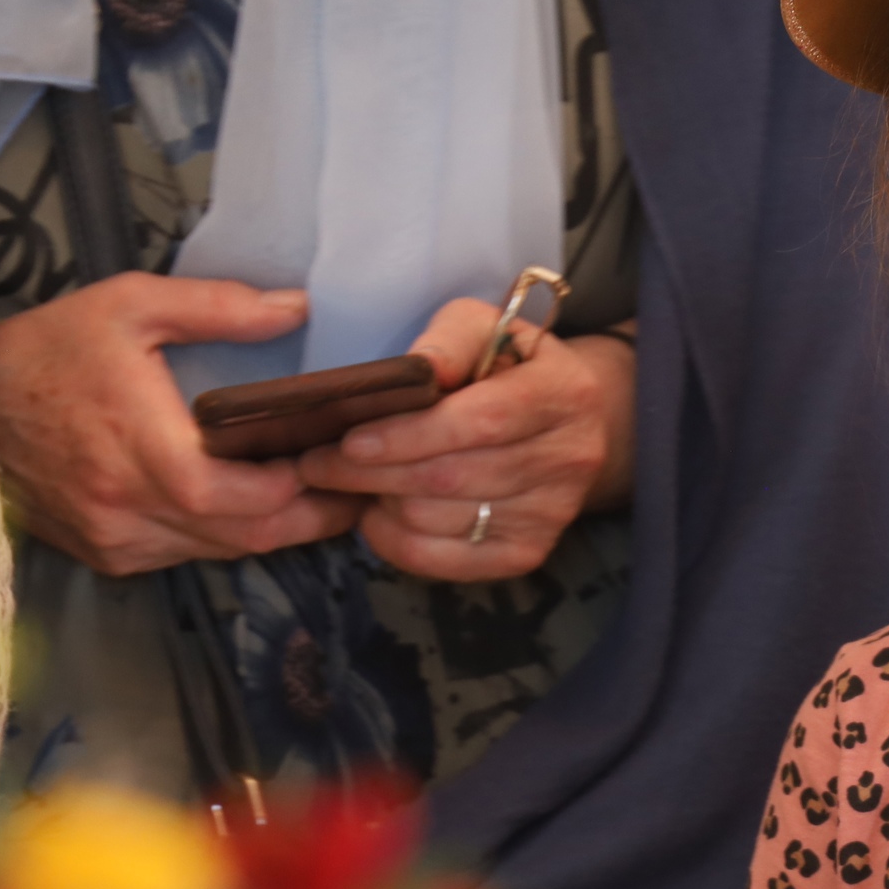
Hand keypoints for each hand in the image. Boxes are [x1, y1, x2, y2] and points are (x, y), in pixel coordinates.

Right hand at [0, 273, 367, 575]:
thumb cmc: (47, 349)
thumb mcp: (130, 304)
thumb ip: (218, 307)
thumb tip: (296, 309)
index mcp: (141, 450)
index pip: (242, 499)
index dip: (298, 488)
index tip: (334, 460)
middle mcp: (128, 508)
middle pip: (244, 535)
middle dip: (306, 517)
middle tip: (352, 490)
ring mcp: (115, 539)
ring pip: (219, 551)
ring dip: (267, 529)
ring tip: (312, 494)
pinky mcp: (105, 553)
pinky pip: (183, 554)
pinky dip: (219, 533)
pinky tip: (244, 504)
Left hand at [295, 297, 636, 581]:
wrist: (569, 422)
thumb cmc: (510, 365)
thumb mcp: (486, 327)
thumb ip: (449, 340)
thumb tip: (415, 370)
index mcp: (564, 394)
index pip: (481, 422)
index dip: (410, 435)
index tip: (351, 440)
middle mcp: (569, 459)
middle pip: (454, 477)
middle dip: (375, 474)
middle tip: (318, 464)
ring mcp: (552, 513)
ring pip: (443, 521)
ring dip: (382, 504)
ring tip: (351, 482)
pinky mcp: (529, 552)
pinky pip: (448, 561)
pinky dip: (398, 543)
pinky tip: (379, 515)